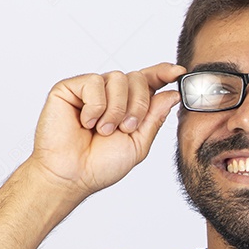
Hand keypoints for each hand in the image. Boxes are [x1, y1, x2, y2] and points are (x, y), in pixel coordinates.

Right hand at [27, 63, 185, 199]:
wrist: (72, 176)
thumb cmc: (100, 164)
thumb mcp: (138, 143)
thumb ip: (154, 117)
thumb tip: (172, 94)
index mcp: (129, 105)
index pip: (150, 80)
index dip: (164, 72)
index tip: (179, 73)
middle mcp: (111, 94)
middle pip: (138, 77)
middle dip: (138, 105)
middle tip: (126, 128)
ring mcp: (91, 90)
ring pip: (117, 78)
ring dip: (116, 109)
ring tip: (103, 130)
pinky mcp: (69, 88)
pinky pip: (93, 82)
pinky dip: (95, 107)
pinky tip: (85, 122)